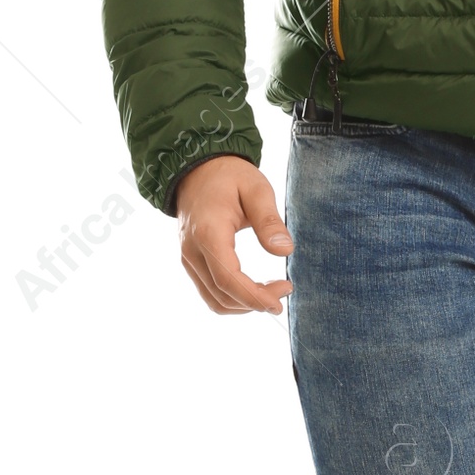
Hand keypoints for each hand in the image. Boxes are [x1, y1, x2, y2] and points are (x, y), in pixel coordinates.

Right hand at [175, 157, 292, 314]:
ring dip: (244, 305)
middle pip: (222, 295)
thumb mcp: (256, 189)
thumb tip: (285, 251)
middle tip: (285, 289)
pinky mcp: (192, 262)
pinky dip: (233, 299)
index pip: (228, 279)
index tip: (280, 301)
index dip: (254, 297)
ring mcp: (189, 259)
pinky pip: (210, 292)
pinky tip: (254, 290)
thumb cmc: (229, 176)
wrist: (197, 170)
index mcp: (208, 233)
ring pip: (214, 300)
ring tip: (272, 292)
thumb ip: (269, 220)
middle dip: (255, 302)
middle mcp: (192, 251)